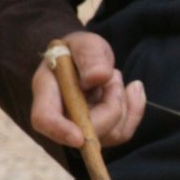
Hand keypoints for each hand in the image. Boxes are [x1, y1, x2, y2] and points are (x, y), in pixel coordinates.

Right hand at [30, 30, 144, 149]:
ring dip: (121, 101)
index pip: (45, 119)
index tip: (79, 137)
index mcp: (47, 92)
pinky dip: (134, 109)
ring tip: (113, 79)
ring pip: (109, 133)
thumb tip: (98, 77)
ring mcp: (80, 131)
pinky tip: (132, 90)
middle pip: (86, 132)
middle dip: (110, 104)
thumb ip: (89, 54)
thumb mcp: (85, 43)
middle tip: (112, 77)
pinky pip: (123, 132)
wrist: (87, 62)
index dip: (60, 130)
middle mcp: (60, 118)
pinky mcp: (100, 135)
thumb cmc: (80, 52)